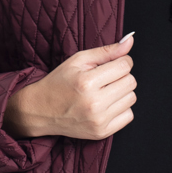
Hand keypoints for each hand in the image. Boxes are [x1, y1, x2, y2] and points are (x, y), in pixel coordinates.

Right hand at [4, 34, 135, 140]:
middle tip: (105, 79)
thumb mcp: (78, 60)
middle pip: (130, 82)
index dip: (122, 62)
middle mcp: (94, 103)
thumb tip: (130, 40)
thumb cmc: (59, 83)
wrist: (40, 111)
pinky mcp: (102, 132)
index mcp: (87, 82)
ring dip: (122, 93)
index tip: (112, 65)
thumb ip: (106, 51)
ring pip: (131, 98)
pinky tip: (106, 106)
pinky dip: (121, 109)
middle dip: (121, 77)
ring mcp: (98, 120)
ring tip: (104, 92)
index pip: (124, 66)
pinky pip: (129, 115)